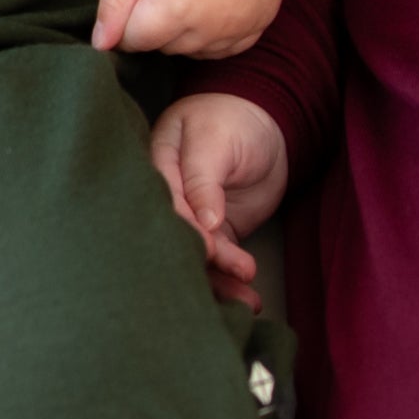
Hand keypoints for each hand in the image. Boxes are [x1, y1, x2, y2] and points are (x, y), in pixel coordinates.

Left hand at [91, 0, 290, 57]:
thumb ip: (115, 1)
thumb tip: (102, 44)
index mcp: (175, 8)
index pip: (134, 41)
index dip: (128, 16)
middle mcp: (211, 26)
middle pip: (166, 47)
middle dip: (157, 22)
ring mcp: (241, 25)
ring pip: (196, 49)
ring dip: (187, 29)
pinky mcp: (262, 19)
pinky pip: (229, 46)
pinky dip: (217, 31)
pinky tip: (214, 0)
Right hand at [148, 92, 289, 310]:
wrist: (263, 125)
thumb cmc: (229, 120)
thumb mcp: (213, 138)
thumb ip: (203, 178)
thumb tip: (205, 222)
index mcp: (155, 168)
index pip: (164, 205)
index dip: (184, 229)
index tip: (210, 248)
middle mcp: (168, 199)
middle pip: (176, 238)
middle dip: (203, 262)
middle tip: (233, 273)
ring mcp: (191, 219)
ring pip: (198, 256)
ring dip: (222, 280)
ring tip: (248, 298)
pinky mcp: (214, 234)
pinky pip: (219, 262)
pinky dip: (233, 280)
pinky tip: (250, 297)